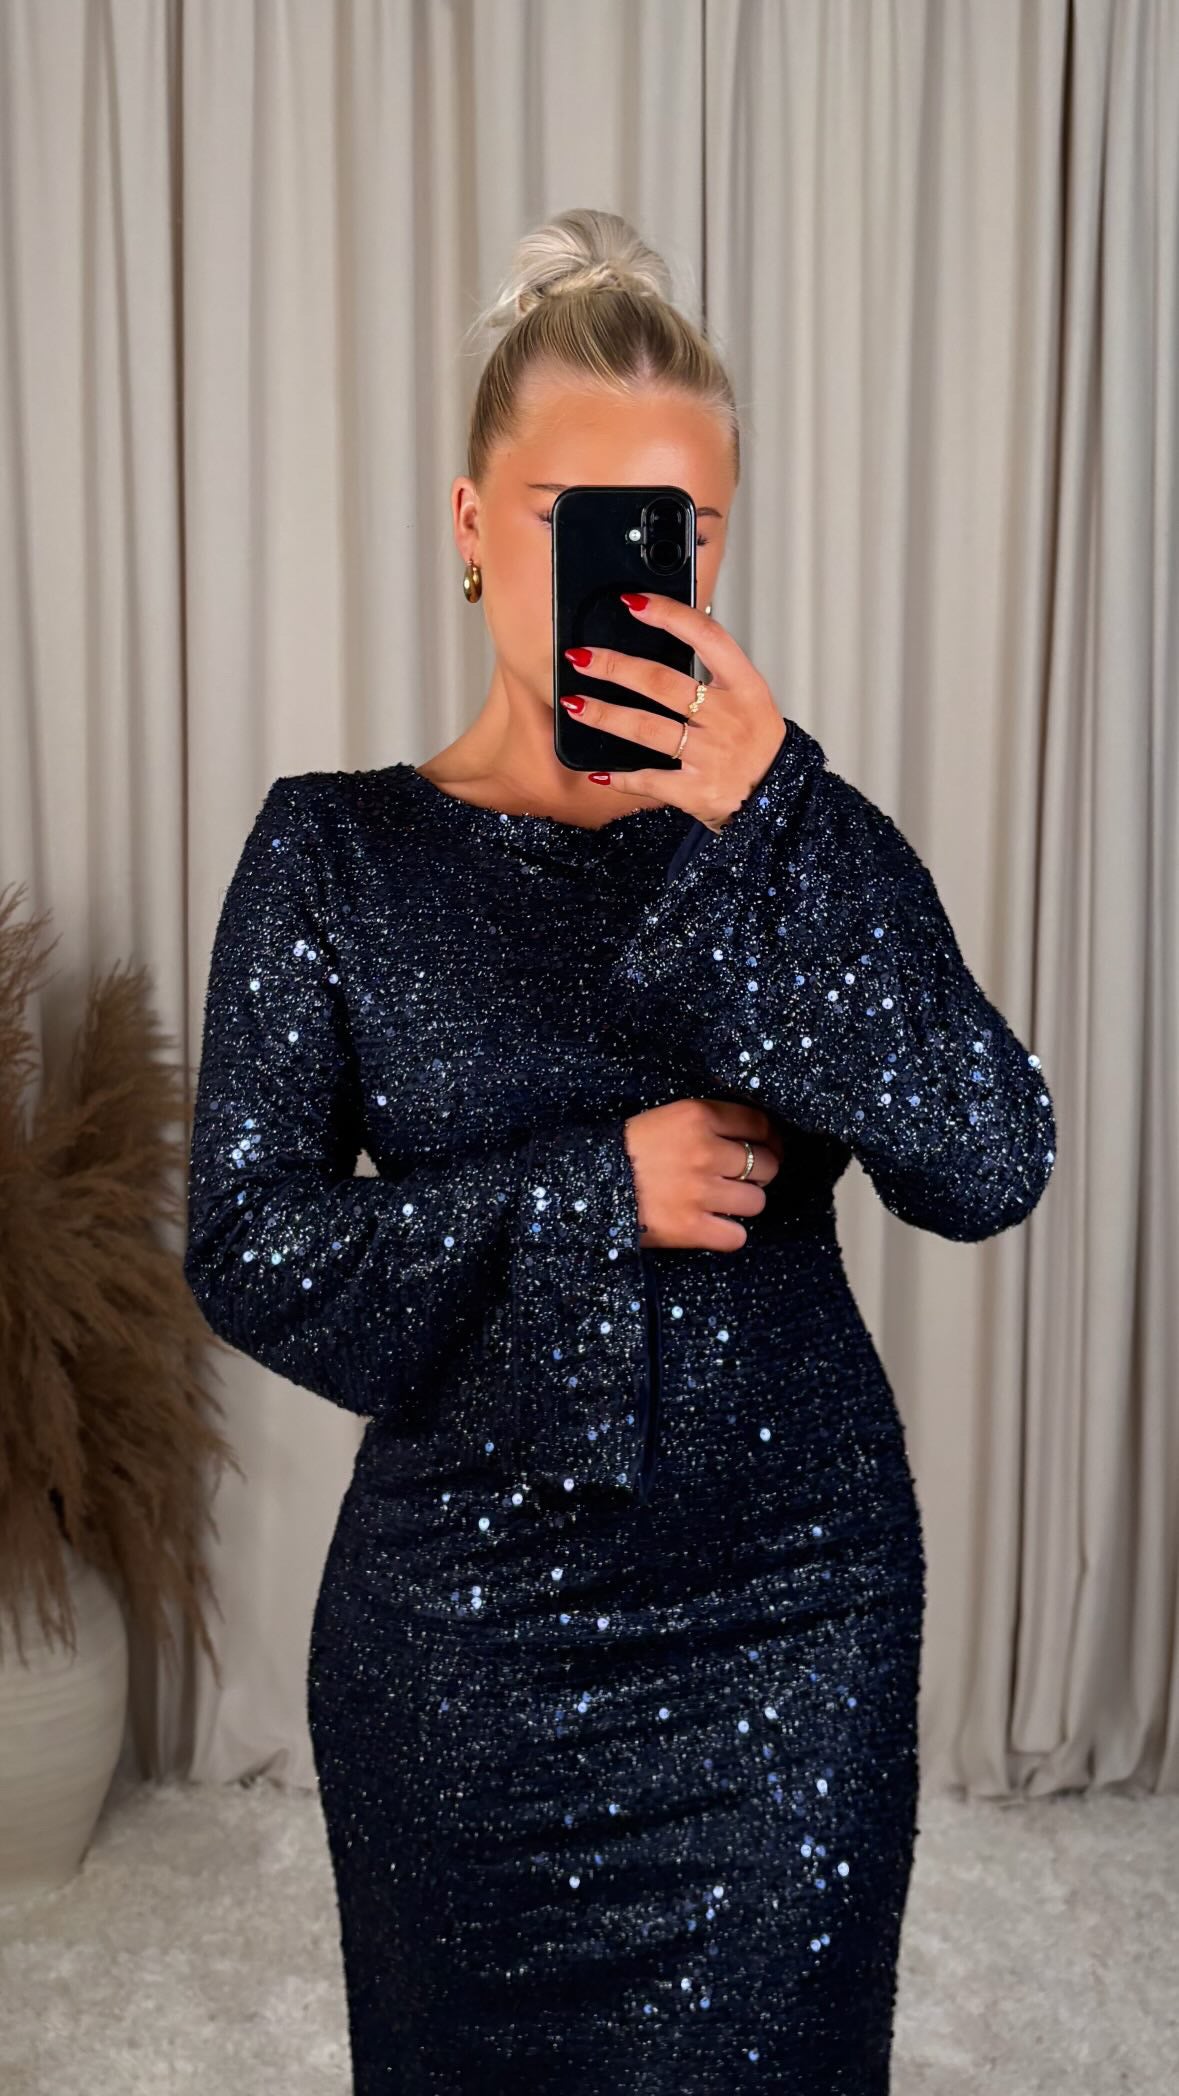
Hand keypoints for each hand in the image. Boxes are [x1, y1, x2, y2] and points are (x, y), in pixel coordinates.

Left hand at [560, 593, 787, 828]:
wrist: (780, 800)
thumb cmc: (760, 748)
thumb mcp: (752, 701)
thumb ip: (716, 675)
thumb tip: (667, 642)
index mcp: (745, 688)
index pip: (707, 637)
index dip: (669, 615)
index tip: (634, 603)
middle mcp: (727, 718)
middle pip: (662, 683)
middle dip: (615, 667)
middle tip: (582, 658)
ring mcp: (710, 755)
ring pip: (646, 728)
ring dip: (604, 715)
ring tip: (574, 704)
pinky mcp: (695, 790)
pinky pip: (648, 779)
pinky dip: (619, 777)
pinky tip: (597, 771)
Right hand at [622, 1098, 783, 1250]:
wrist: (586, 1182)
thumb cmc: (625, 1149)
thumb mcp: (665, 1117)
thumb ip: (706, 1120)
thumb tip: (752, 1134)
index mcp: (697, 1116)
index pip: (758, 1124)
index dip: (770, 1138)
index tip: (769, 1146)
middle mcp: (705, 1151)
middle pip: (766, 1164)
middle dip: (760, 1172)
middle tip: (741, 1178)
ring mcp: (700, 1191)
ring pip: (756, 1201)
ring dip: (744, 1204)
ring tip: (723, 1203)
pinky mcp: (691, 1228)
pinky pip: (737, 1236)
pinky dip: (728, 1234)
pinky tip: (712, 1226)